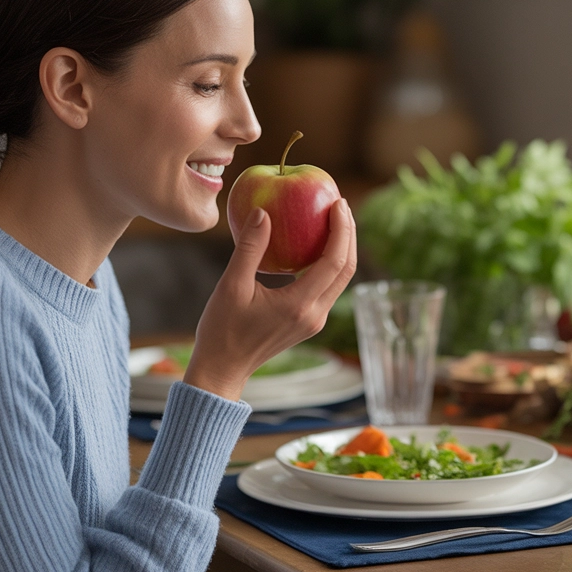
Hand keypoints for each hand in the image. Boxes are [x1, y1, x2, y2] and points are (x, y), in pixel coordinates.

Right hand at [183, 199, 356, 401]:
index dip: (341, 230)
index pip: (334, 262)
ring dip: (342, 249)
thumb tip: (263, 212)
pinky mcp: (310, 322)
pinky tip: (317, 244)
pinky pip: (328, 286)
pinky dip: (330, 263)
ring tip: (335, 220)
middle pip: (347, 270)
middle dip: (348, 235)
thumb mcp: (231, 286)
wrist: (223, 369)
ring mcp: (315, 321)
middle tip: (341, 205)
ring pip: (341, 280)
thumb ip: (249, 248)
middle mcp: (315, 314)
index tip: (338, 203)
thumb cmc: (222, 330)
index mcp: (299, 305)